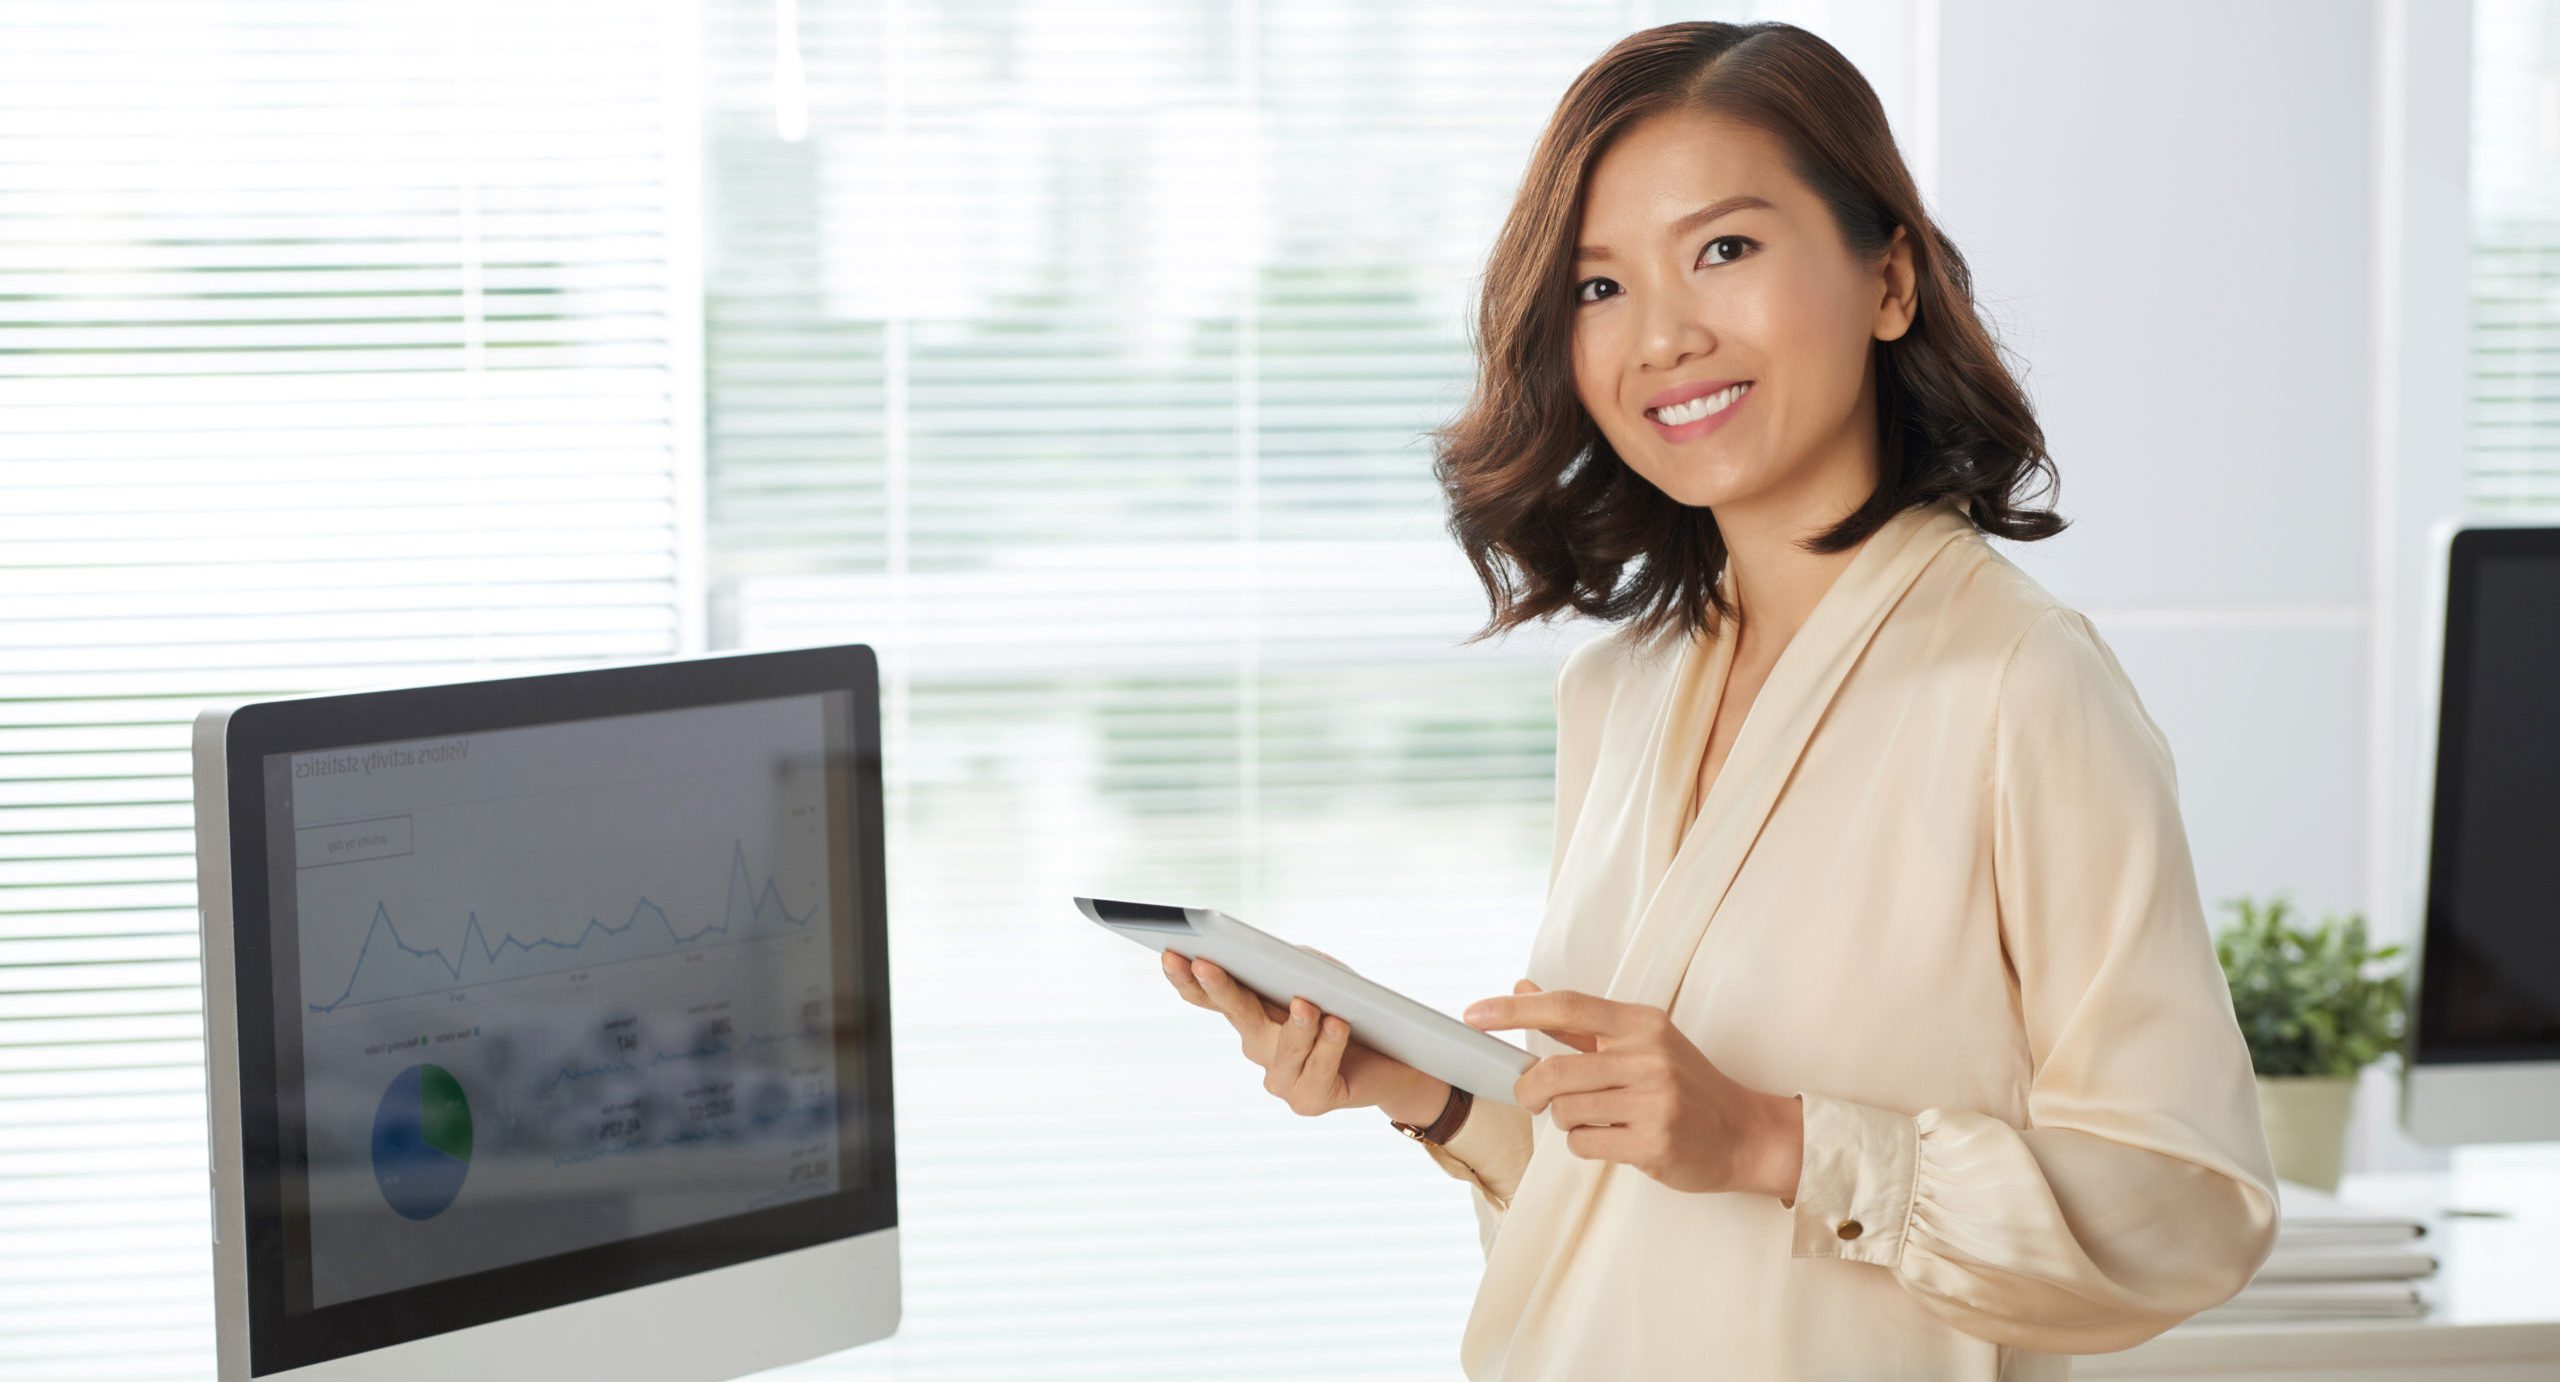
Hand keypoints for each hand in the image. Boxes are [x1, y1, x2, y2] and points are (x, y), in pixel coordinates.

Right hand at [1159, 949, 1449, 1124]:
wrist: (1400, 1058)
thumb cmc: (1355, 1008)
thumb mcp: (1326, 975)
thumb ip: (1299, 965)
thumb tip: (1282, 960)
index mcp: (1252, 1014)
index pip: (1208, 996)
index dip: (1186, 977)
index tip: (1170, 951)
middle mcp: (1257, 1047)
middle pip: (1236, 1015)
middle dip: (1220, 988)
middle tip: (1207, 963)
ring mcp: (1280, 1079)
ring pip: (1282, 1048)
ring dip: (1296, 1025)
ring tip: (1307, 1004)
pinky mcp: (1309, 1101)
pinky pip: (1317, 1071)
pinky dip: (1330, 1046)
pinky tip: (1338, 1025)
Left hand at [1464, 980, 1802, 1200]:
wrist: (1745, 1133)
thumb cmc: (1685, 1084)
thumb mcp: (1640, 1041)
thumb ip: (1578, 1021)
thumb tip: (1522, 988)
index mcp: (1641, 1024)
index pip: (1566, 1005)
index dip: (1513, 1010)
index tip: (1473, 1015)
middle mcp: (1648, 1057)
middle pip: (1553, 1070)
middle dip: (1530, 1090)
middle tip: (1533, 1098)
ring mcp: (1653, 1101)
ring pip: (1566, 1113)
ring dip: (1568, 1122)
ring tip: (1599, 1120)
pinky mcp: (1655, 1143)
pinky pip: (1585, 1145)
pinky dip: (1586, 1146)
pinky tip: (1614, 1141)